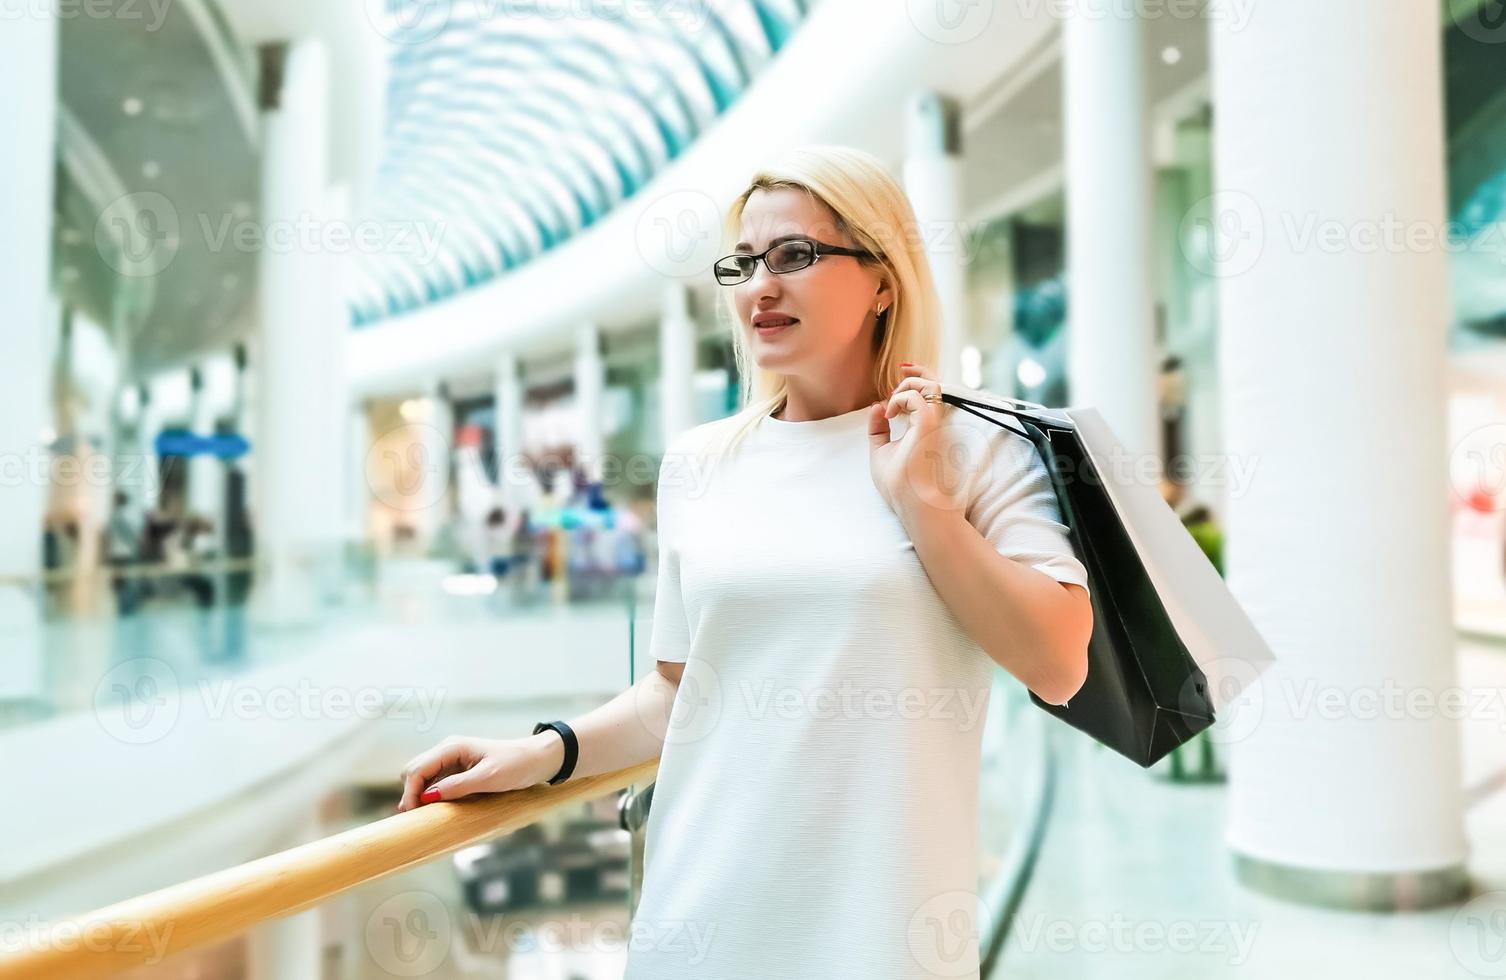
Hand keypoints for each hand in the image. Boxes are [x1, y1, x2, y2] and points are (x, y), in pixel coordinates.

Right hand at [396, 734, 559, 810]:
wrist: (537, 760)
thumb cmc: (516, 765)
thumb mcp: (488, 778)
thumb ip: (458, 786)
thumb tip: (428, 797)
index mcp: (452, 747)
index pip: (418, 768)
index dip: (410, 791)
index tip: (412, 813)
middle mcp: (448, 750)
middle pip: (414, 771)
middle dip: (410, 792)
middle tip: (415, 818)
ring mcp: (452, 760)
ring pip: (423, 777)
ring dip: (418, 795)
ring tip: (421, 817)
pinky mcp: (459, 770)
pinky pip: (436, 782)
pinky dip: (430, 795)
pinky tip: (434, 809)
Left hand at [867, 364, 965, 525]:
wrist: (913, 506)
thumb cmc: (899, 486)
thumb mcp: (881, 452)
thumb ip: (878, 430)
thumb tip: (876, 406)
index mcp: (925, 428)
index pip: (928, 394)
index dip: (917, 380)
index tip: (898, 379)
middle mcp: (933, 424)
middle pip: (934, 383)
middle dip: (916, 371)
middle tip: (899, 372)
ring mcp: (933, 424)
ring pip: (930, 384)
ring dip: (906, 386)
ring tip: (891, 404)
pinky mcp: (928, 426)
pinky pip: (917, 396)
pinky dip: (900, 399)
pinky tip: (889, 415)